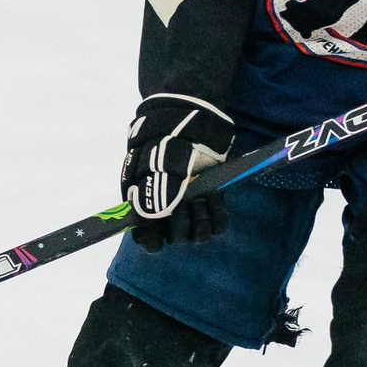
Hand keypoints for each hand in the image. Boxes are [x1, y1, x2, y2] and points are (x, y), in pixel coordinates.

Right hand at [122, 94, 233, 251]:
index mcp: (149, 206)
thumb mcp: (153, 164)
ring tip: (199, 198)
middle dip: (180, 225)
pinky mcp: (213, 204)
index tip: (157, 238)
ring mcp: (193, 209)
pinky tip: (213, 196)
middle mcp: (171, 212)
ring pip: (198, 235)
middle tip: (183, 205)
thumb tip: (156, 216)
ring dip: (199, 220)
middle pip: (176, 238)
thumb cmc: (164, 143)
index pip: (147, 238)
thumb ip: (153, 192)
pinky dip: (217, 213)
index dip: (151, 241)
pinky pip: (219, 224)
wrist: (191, 125)